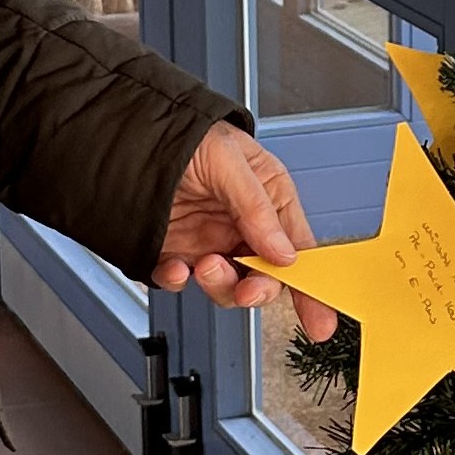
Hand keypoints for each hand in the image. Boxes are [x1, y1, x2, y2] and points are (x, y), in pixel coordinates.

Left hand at [152, 124, 338, 338]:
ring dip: (219, 284)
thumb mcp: (229, 160)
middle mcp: (245, 227)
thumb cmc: (191, 134)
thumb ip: (256, 207)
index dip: (312, 288)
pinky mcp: (178, 253)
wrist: (135, 135)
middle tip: (247, 289)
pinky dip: (178, 281)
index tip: (319, 320)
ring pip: (228, 286)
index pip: (300, 250)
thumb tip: (283, 252)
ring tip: (205, 265)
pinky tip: (176, 268)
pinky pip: (182, 281)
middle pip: (266, 277)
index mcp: (271, 199)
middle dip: (258, 289)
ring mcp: (212, 243)